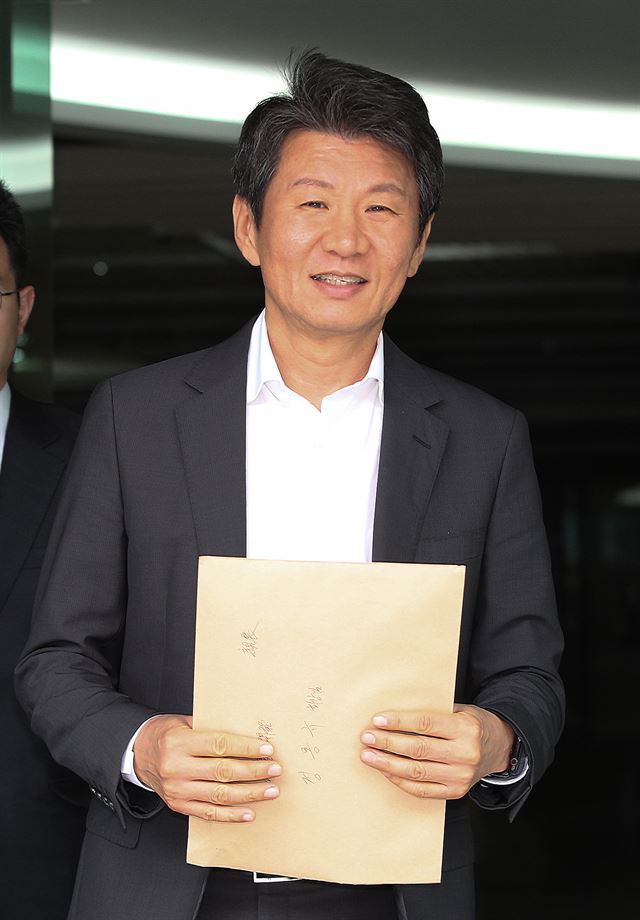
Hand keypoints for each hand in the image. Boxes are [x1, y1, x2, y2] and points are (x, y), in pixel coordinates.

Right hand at [133, 714, 280, 821]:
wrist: (138, 754)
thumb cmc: (166, 734)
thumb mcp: (184, 722)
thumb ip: (211, 728)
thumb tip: (247, 733)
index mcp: (179, 742)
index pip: (219, 746)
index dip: (246, 748)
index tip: (266, 749)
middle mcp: (177, 768)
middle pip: (223, 772)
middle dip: (253, 772)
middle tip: (274, 770)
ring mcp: (177, 790)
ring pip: (219, 795)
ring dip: (249, 794)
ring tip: (269, 790)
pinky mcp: (179, 805)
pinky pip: (208, 813)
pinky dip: (230, 815)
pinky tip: (249, 813)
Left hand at [359, 704, 514, 799]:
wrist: (500, 747)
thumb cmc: (472, 724)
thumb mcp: (459, 710)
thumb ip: (433, 713)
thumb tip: (394, 715)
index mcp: (465, 729)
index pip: (425, 724)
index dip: (399, 722)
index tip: (378, 720)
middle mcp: (464, 754)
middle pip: (418, 749)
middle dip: (388, 743)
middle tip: (366, 738)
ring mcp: (460, 776)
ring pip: (416, 772)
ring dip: (388, 764)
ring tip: (368, 756)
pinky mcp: (456, 791)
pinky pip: (422, 790)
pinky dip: (400, 781)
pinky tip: (385, 772)